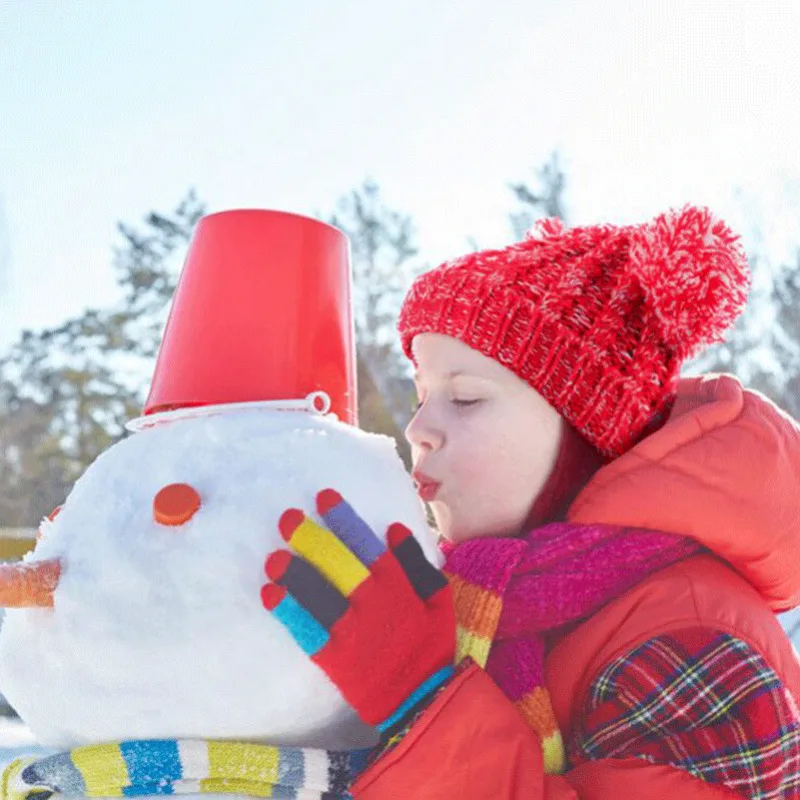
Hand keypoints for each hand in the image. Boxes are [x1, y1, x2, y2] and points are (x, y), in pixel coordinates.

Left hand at [262, 489, 454, 734]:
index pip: (367, 545)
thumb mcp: (438, 600)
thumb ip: (417, 564)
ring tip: (273, 557)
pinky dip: (291, 613)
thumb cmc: (430, 645)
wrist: (424, 698)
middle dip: (312, 539)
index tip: (324, 498)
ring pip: (320, 596)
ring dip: (296, 575)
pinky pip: (310, 632)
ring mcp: (353, 632)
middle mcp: (373, 604)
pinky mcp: (337, 659)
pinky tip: (271, 595)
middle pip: (338, 565)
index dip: (344, 520)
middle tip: (288, 518)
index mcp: (397, 587)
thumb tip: (394, 529)